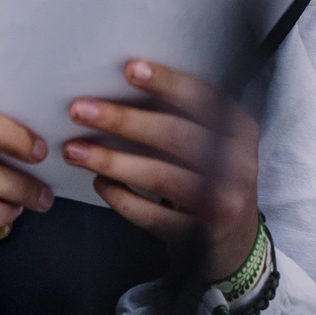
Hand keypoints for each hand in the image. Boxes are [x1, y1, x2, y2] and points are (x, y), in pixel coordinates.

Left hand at [63, 60, 259, 281]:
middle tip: (80, 110)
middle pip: (176, 135)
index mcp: (240, 131)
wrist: (232, 245)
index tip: (130, 69)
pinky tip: (100, 184)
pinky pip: (152, 214)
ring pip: (161, 175)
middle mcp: (238, 163)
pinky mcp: (201, 233)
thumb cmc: (211, 182)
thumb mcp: (214, 146)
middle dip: (124, 120)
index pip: (204, 99)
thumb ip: (186, 121)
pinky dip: (121, 198)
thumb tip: (125, 86)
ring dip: (113, 161)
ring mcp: (222, 201)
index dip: (167, 83)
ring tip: (74, 151)